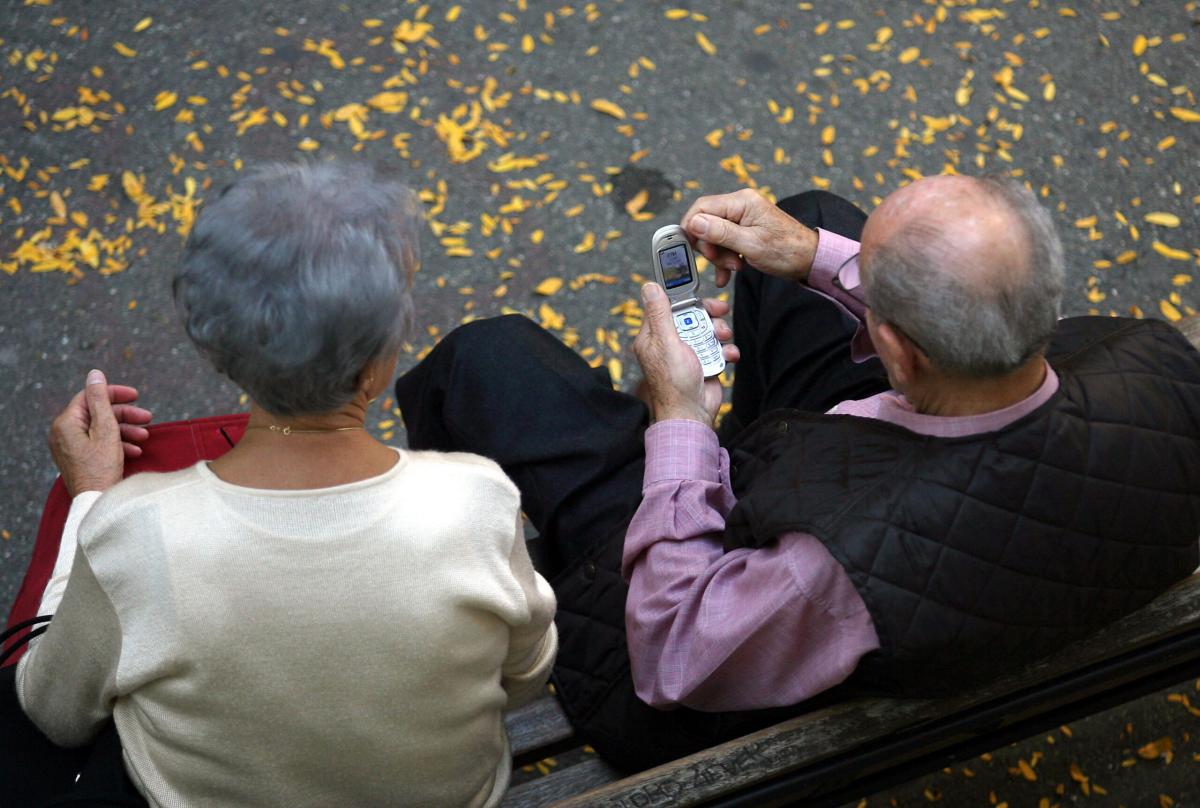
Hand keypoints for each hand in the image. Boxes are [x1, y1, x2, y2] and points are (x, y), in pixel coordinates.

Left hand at [49, 370, 152, 496]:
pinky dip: (117, 444)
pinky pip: (98, 444)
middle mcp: (64, 433)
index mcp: (66, 423)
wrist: (96, 502)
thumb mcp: (106, 430)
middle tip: (148, 418)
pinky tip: (134, 450)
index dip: (114, 394)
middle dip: (125, 416)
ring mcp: (70, 447)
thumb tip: (95, 374)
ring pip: (100, 430)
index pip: (90, 397)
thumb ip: (101, 400)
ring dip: (125, 431)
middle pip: (97, 414)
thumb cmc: (101, 468)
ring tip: (145, 437)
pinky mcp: (79, 458)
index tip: (136, 395)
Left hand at [633, 284, 739, 424]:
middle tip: (720, 312)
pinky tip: (728, 355)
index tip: (698, 292)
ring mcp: (689, 352)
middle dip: (708, 315)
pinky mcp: (705, 362)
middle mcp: (670, 343)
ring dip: (719, 332)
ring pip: (708, 330)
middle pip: (692, 315)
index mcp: (654, 337)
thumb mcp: (666, 342)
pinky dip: (726, 350)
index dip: (683, 297)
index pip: (666, 307)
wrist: (693, 414)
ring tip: (722, 339)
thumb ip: (660, 314)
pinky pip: (718, 348)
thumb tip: (649, 287)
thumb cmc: (674, 383)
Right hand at [681, 188, 819, 287]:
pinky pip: (725, 242)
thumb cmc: (787, 251)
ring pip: (714, 235)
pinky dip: (724, 257)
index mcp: (742, 202)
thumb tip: (694, 223)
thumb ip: (720, 233)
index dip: (691, 227)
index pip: (702, 207)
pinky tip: (729, 272)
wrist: (809, 260)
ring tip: (735, 267)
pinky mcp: (745, 230)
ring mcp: (743, 217)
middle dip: (710, 247)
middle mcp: (740, 205)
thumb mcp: (750, 244)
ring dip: (719, 255)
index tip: (689, 248)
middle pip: (706, 222)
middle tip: (722, 262)